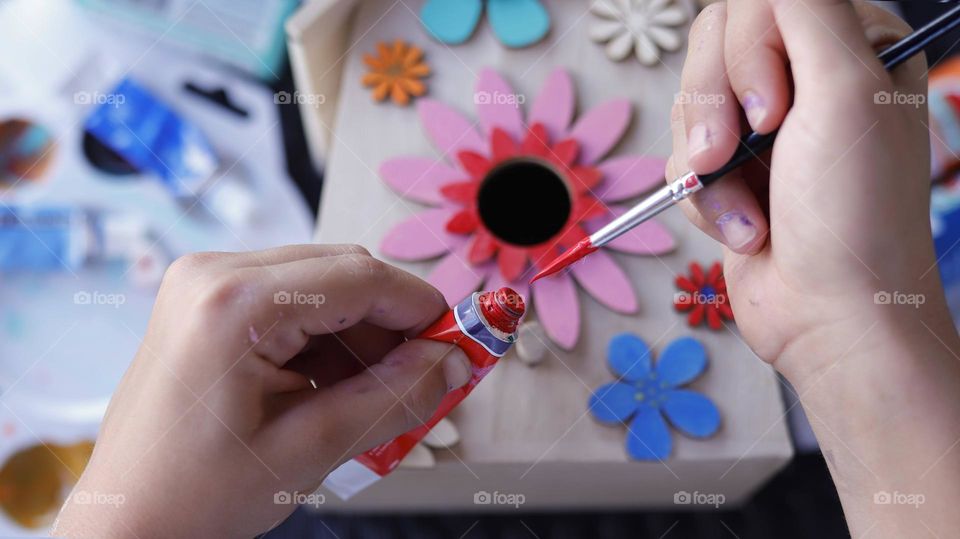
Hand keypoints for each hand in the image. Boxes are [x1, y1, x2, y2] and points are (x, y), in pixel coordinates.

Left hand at [52, 245, 470, 537]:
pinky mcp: (208, 303)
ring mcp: (206, 285)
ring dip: (360, 335)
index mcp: (232, 303)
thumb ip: (393, 398)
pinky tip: (332, 386)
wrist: (125, 522)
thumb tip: (453, 362)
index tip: (460, 343)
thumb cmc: (190, 496)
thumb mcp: (310, 450)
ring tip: (368, 396)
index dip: (421, 309)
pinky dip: (327, 339)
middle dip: (392, 325)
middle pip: (344, 273)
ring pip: (323, 285)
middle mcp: (213, 275)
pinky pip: (293, 300)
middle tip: (424, 377)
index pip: (360, 277)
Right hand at [668, 0, 939, 377]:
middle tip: (740, 150)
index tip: (774, 112)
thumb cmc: (852, 212)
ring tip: (747, 207)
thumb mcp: (844, 87)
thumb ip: (802, 7)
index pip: (759, 2)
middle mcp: (803, 81)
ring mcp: (761, 131)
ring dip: (709, 165)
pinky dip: (703, 199)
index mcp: (848, 47)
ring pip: (688, 103)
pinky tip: (745, 229)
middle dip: (714, 107)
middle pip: (712, 45)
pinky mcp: (726, 173)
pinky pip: (678, 159)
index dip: (749, 49)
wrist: (829, 317)